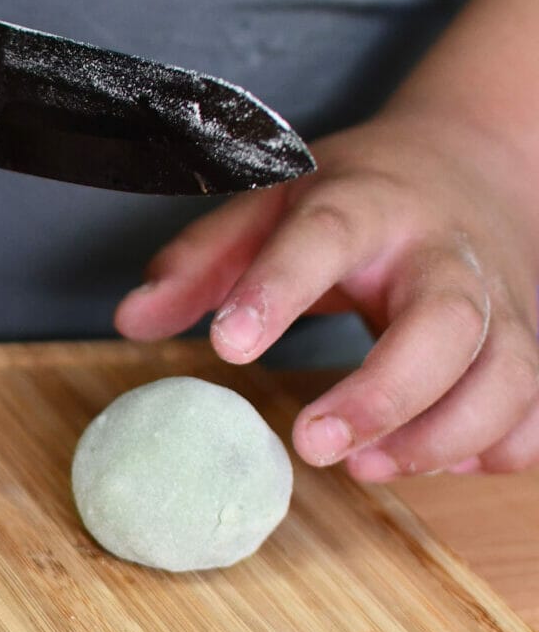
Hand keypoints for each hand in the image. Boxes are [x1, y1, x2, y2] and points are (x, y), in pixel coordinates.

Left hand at [115, 112, 538, 477]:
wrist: (474, 164)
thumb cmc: (358, 199)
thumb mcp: (271, 202)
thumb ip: (201, 260)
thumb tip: (133, 320)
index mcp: (370, 204)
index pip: (328, 236)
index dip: (279, 290)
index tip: (231, 346)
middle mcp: (447, 256)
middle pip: (445, 322)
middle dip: (385, 393)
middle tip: (313, 444)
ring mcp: (503, 306)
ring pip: (505, 376)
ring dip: (441, 437)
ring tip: (366, 467)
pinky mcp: (532, 351)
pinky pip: (535, 418)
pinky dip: (495, 450)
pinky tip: (438, 461)